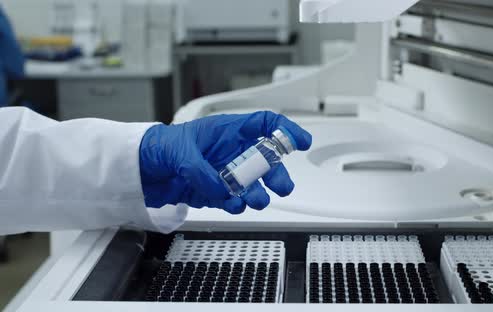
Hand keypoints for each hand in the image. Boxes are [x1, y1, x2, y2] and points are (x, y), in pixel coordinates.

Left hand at [139, 111, 312, 213]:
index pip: (264, 124)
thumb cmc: (161, 146)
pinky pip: (236, 200)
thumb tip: (220, 188)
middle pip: (266, 160)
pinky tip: (231, 204)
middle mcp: (232, 151)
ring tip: (254, 200)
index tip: (300, 141)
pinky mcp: (218, 192)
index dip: (285, 130)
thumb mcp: (180, 151)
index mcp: (228, 131)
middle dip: (276, 174)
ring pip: (255, 184)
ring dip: (258, 194)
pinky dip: (236, 205)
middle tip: (280, 186)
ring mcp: (227, 173)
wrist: (143, 170)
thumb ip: (201, 169)